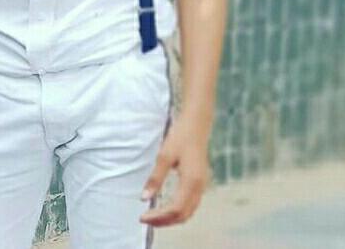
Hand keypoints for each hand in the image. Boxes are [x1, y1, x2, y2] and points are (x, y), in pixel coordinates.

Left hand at [139, 113, 210, 227]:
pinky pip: (191, 204)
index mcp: (191, 181)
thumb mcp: (165, 155)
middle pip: (183, 215)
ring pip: (188, 212)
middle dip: (164, 221)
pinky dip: (178, 211)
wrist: (197, 123)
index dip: (159, 217)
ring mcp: (202, 185)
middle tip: (146, 219)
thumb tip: (144, 198)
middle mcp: (199, 187)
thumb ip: (155, 178)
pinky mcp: (200, 182)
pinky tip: (167, 208)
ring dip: (171, 218)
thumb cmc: (181, 136)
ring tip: (154, 217)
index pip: (175, 209)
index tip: (143, 216)